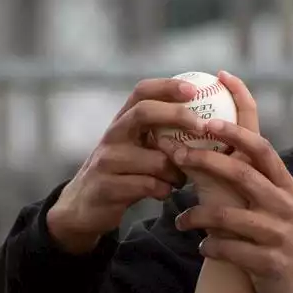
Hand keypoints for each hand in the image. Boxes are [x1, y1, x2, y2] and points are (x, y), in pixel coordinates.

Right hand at [47, 71, 258, 253]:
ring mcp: (107, 161)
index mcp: (122, 121)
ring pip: (156, 159)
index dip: (167, 86)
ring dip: (177, 170)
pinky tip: (164, 192)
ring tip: (180, 178)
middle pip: (144, 112)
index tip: (194, 89)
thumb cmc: (124, 173)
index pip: (142, 92)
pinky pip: (150, 186)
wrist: (85, 206)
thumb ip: (161, 134)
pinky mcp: (108, 187)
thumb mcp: (137, 148)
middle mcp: (113, 135)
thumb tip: (207, 119)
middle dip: (177, 115)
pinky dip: (164, 190)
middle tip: (201, 126)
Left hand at [161, 121, 292, 292]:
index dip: (235, 132)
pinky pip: (228, 250)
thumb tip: (220, 151)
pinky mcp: (268, 262)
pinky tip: (203, 247)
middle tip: (178, 156)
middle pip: (241, 174)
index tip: (208, 121)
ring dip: (196, 216)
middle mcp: (284, 205)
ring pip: (226, 217)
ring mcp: (278, 234)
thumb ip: (259, 181)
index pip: (261, 149)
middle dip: (205, 160)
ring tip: (181, 221)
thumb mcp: (282, 204)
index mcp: (286, 186)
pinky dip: (210, 247)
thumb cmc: (287, 237)